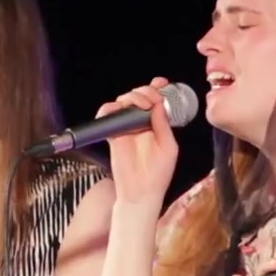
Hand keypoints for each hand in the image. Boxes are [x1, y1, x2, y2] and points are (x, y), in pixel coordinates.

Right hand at [100, 77, 179, 207]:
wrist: (141, 193)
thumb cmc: (159, 173)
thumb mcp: (169, 147)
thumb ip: (163, 124)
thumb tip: (158, 104)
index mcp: (156, 125)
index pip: (155, 100)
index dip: (157, 88)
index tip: (162, 82)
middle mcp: (140, 123)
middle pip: (138, 97)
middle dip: (144, 91)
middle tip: (150, 99)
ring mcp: (125, 128)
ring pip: (122, 102)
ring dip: (130, 97)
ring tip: (139, 105)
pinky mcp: (112, 135)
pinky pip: (106, 116)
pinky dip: (109, 108)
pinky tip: (119, 109)